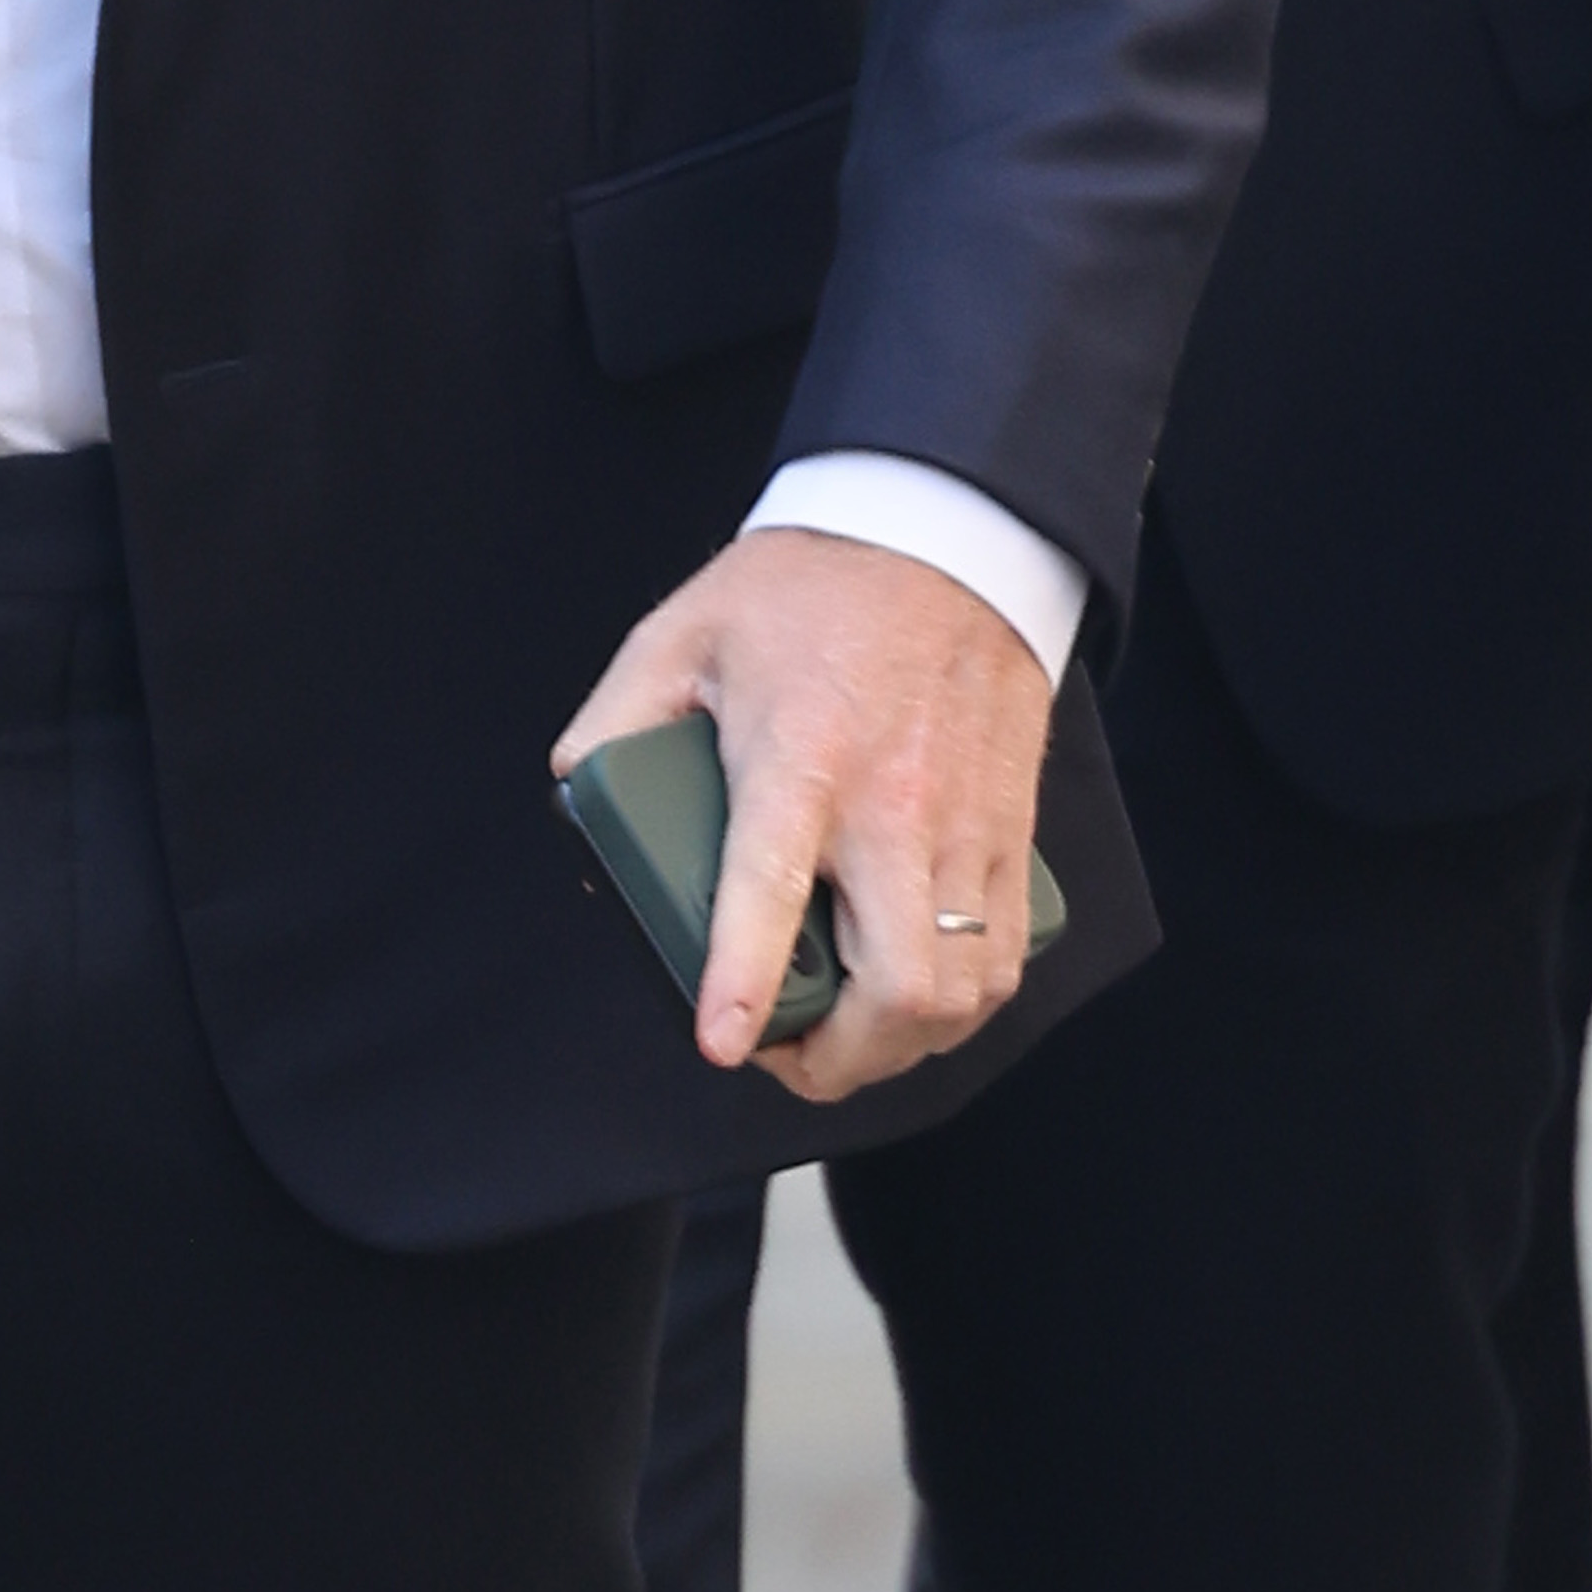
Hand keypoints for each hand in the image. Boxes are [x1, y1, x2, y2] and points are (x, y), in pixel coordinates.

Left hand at [557, 527, 1054, 1097]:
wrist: (943, 531)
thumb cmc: (810, 586)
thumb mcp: (680, 633)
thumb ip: (616, 719)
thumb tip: (580, 792)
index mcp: (798, 758)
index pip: (770, 891)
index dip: (747, 983)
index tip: (725, 1045)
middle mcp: (893, 804)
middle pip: (899, 986)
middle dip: (840, 1060)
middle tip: (788, 1058)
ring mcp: (963, 823)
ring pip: (963, 989)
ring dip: (905, 1042)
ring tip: (849, 1037)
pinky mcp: (1011, 827)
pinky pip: (1004, 951)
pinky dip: (962, 1000)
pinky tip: (916, 993)